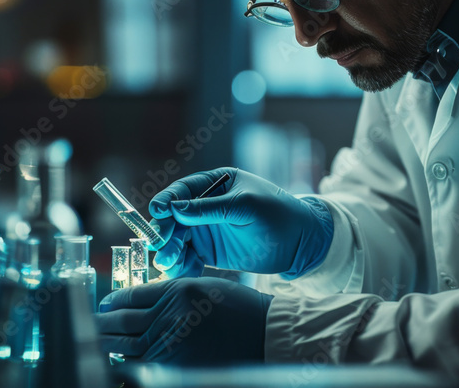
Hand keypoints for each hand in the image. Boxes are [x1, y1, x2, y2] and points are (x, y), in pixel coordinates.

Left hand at [95, 277, 272, 364]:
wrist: (265, 335)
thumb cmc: (239, 309)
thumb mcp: (204, 287)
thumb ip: (171, 293)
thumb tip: (137, 304)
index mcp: (177, 291)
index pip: (131, 296)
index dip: (113, 301)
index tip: (105, 304)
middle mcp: (170, 317)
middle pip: (122, 322)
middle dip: (101, 324)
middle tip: (90, 325)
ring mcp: (171, 345)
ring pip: (126, 346)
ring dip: (107, 346)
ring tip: (96, 344)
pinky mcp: (175, 367)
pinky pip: (141, 368)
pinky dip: (125, 367)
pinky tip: (117, 364)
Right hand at [149, 167, 333, 278]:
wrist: (300, 243)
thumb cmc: (278, 214)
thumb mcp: (246, 206)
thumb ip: (211, 208)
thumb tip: (175, 209)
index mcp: (215, 184)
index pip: (183, 190)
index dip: (167, 200)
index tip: (158, 211)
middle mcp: (205, 206)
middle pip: (174, 218)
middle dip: (165, 231)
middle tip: (161, 245)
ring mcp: (205, 230)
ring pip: (176, 240)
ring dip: (169, 251)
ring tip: (168, 262)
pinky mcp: (209, 253)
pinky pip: (187, 259)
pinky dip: (180, 266)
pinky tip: (178, 273)